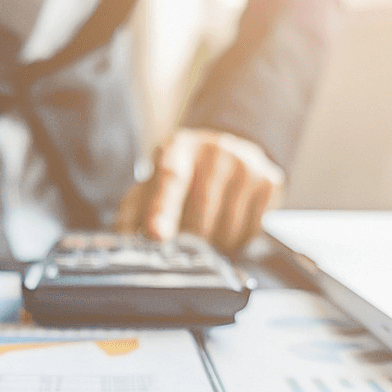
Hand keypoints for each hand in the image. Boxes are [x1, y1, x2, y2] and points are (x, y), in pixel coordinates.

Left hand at [115, 128, 284, 253]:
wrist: (227, 147)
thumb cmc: (184, 173)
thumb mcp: (153, 183)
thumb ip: (134, 212)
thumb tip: (122, 242)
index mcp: (178, 149)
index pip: (169, 180)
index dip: (162, 211)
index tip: (156, 235)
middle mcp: (215, 151)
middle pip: (201, 216)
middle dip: (189, 240)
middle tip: (185, 238)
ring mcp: (246, 164)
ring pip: (229, 230)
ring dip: (215, 244)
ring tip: (209, 227)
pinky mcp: (270, 180)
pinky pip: (252, 231)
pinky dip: (238, 240)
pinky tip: (231, 222)